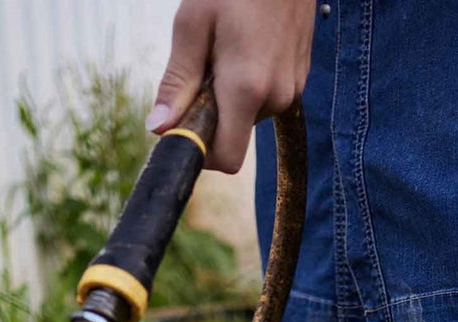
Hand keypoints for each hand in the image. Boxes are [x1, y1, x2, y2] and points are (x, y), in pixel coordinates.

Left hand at [147, 0, 315, 172]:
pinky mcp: (300, 80)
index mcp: (246, 88)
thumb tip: (158, 127)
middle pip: (234, 136)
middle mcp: (275, 98)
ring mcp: (292, 90)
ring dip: (231, 97)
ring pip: (248, 117)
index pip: (226, 158)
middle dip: (212, 115)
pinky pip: (266, 100)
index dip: (202, 152)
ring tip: (228, 50)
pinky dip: (249, 86)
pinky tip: (246, 49)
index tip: (185, 127)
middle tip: (204, 68)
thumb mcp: (192, 26)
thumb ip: (176, 82)